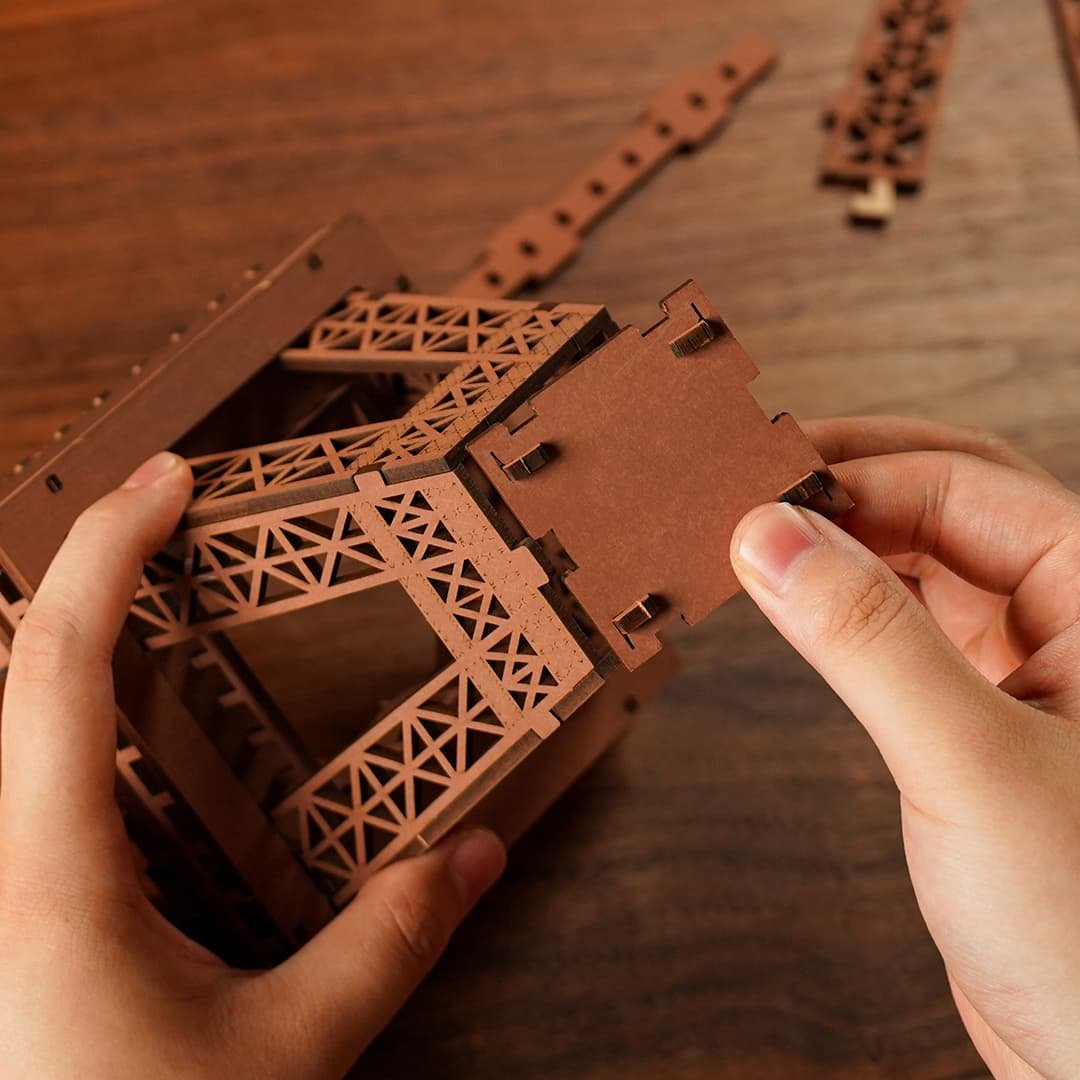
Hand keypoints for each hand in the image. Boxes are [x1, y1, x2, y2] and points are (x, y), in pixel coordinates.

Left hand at [0, 453, 505, 1078]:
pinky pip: (23, 782)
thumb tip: (474, 855)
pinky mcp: (6, 916)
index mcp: (45, 875)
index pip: (62, 663)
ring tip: (139, 594)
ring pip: (3, 724)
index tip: (167, 476)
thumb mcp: (284, 1056)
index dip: (109, 547)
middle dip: (74, 569)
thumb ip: (387, 946)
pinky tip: (121, 740)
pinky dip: (62, 720)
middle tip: (154, 515)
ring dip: (61, 644)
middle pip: (6, 668)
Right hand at [731, 416, 1079, 1079]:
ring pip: (920, 561)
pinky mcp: (978, 718)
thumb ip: (866, 638)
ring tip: (757, 531)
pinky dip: (844, 604)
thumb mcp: (968, 761)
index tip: (757, 489)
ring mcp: (1024, 666)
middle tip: (753, 474)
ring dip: (841, 538)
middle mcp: (1070, 616)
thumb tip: (767, 533)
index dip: (856, 476)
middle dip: (852, 480)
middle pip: (948, 500)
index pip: (964, 484)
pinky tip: (794, 598)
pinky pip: (903, 629)